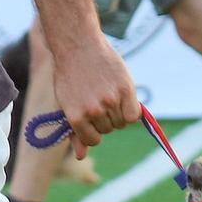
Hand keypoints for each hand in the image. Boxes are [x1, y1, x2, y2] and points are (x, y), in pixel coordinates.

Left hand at [50, 35, 138, 157]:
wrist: (78, 45)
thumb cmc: (70, 75)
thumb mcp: (67, 104)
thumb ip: (75, 131)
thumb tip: (80, 156)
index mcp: (76, 117)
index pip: (94, 140)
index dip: (94, 130)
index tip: (93, 117)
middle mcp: (93, 112)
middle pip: (109, 129)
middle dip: (106, 119)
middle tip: (99, 99)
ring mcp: (110, 100)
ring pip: (122, 122)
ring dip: (118, 113)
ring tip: (108, 94)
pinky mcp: (124, 89)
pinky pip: (134, 115)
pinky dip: (131, 110)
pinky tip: (123, 97)